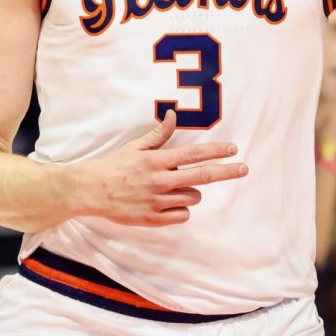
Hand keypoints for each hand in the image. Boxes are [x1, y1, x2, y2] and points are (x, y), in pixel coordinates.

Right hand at [70, 111, 247, 226]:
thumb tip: (173, 115)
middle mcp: (160, 181)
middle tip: (244, 168)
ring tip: (173, 188)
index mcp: (157, 161)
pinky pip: (181, 216)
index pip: (194, 155)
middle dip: (227, 171)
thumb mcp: (135, 146)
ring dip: (190, 192)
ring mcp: (157, 202)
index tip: (234, 149)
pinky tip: (169, 203)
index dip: (216, 151)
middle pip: (202, 176)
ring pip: (192, 198)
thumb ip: (158, 134)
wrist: (90, 191)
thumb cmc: (114, 166)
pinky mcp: (153, 219)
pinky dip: (180, 210)